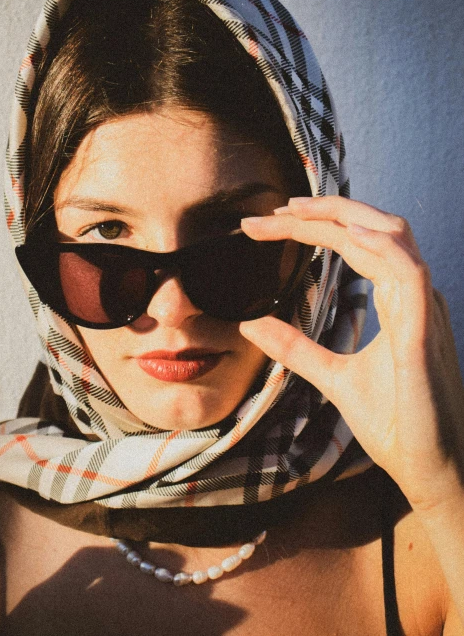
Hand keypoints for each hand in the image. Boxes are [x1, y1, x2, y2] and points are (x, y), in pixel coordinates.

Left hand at [240, 196, 463, 512]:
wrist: (431, 472)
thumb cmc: (396, 424)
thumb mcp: (334, 377)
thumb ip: (296, 348)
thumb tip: (251, 325)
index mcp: (401, 302)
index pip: (360, 243)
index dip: (318, 226)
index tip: (271, 224)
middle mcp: (415, 297)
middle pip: (377, 226)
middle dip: (327, 210)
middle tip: (276, 209)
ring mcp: (424, 311)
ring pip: (392, 237)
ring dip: (341, 218)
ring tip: (293, 213)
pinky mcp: (422, 334)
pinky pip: (408, 274)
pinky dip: (377, 248)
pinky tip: (344, 236)